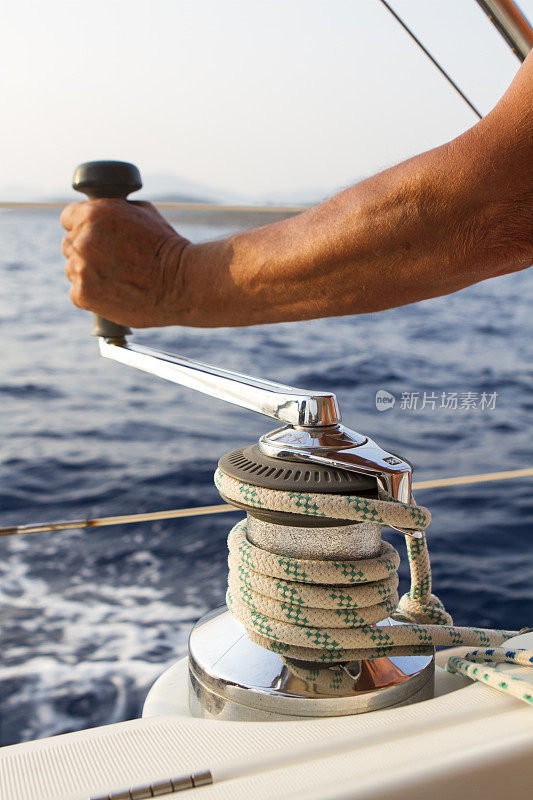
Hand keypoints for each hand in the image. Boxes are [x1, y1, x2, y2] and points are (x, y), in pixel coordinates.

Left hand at [61, 199, 189, 326]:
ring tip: (116, 278)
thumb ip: (113, 210)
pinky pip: (76, 292)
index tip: (96, 236)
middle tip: (111, 260)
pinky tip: (112, 292)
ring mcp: (81, 269)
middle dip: (86, 250)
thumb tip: (101, 210)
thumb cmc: (166, 246)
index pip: (68, 217)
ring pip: (72, 269)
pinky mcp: (84, 295)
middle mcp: (83, 240)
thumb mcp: (143, 211)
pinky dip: (91, 294)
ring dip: (88, 273)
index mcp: (93, 214)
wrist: (181, 283)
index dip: (83, 226)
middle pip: (69, 244)